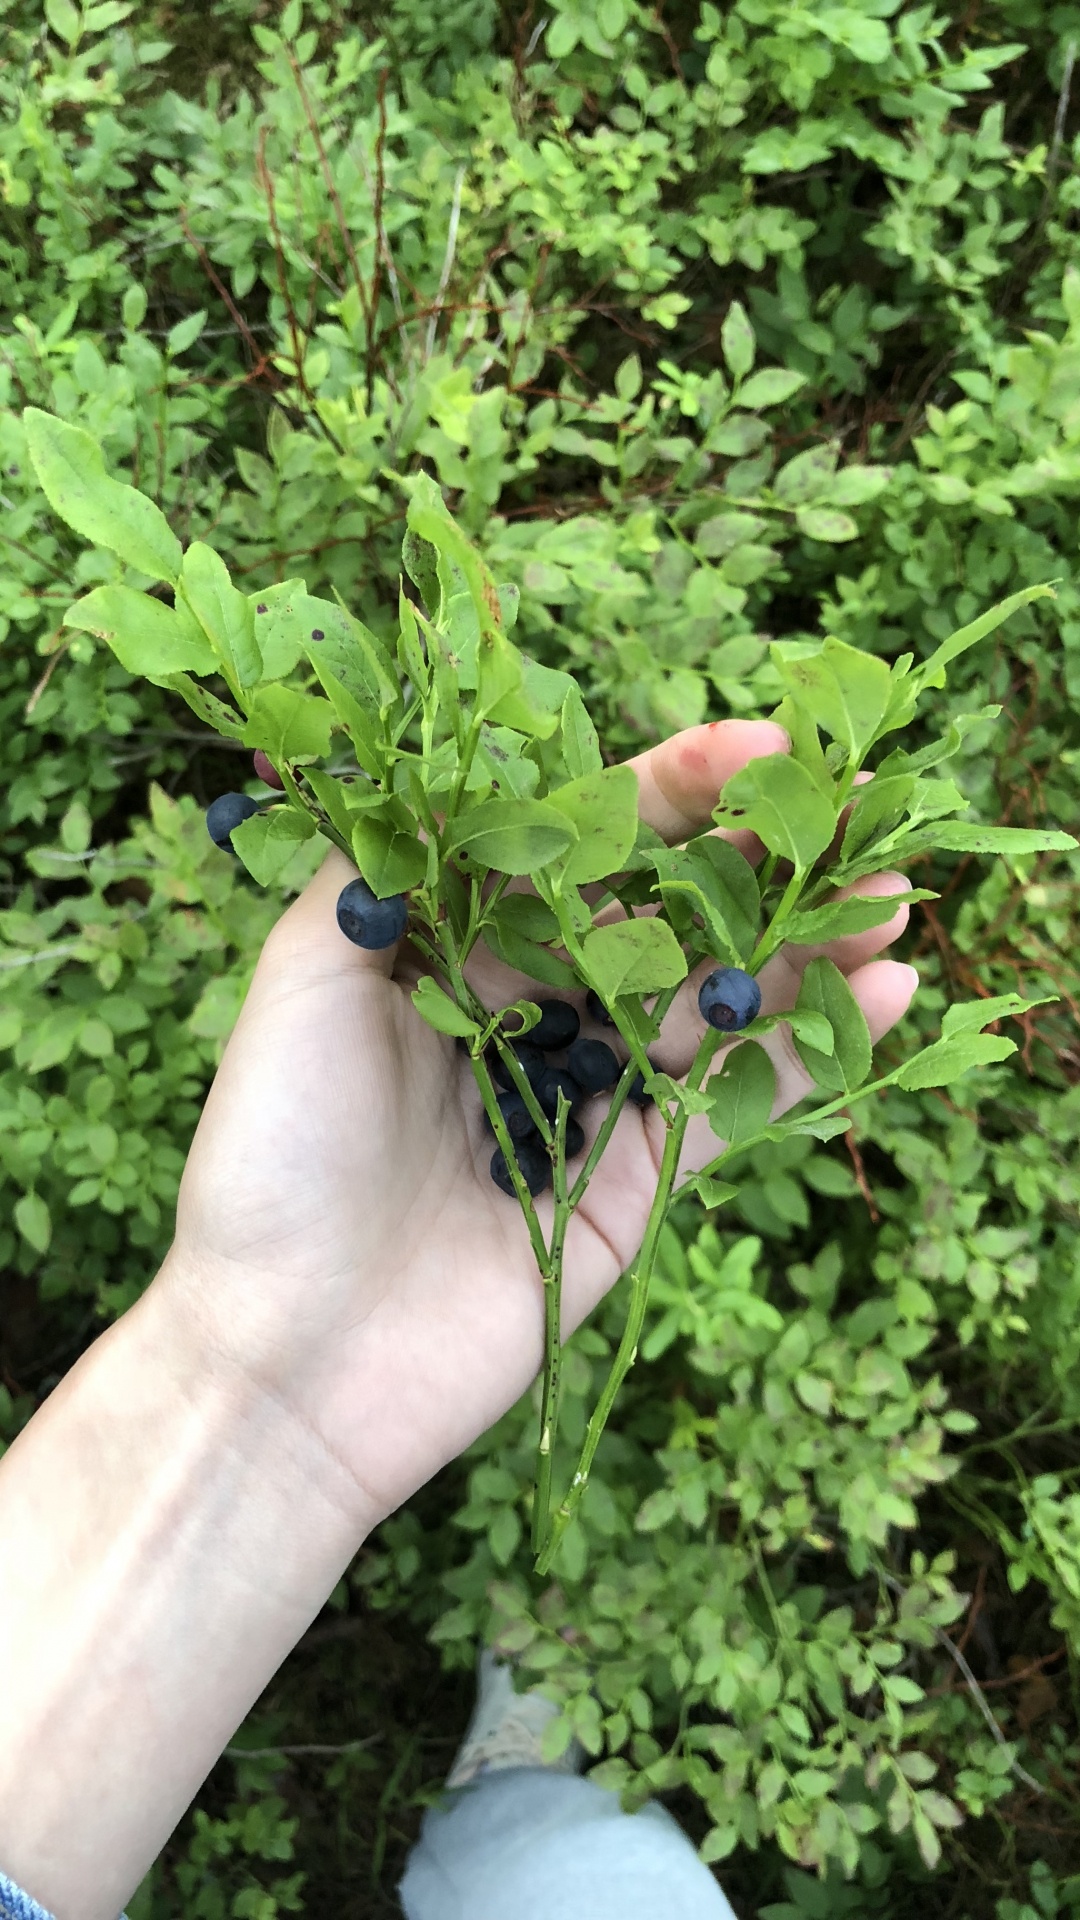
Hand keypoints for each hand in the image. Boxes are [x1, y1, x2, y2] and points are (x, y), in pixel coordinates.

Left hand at [161, 719, 917, 1528]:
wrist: (287, 1355)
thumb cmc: (275, 1156)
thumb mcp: (303, 982)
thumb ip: (382, 875)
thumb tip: (454, 780)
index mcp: (457, 952)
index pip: (579, 845)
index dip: (672, 792)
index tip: (761, 748)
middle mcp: (533, 1014)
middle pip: (666, 917)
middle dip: (761, 864)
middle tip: (854, 817)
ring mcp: (591, 1101)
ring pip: (716, 1005)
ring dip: (806, 948)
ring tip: (892, 895)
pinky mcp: (635, 1187)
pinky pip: (734, 1106)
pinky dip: (807, 1052)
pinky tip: (884, 993)